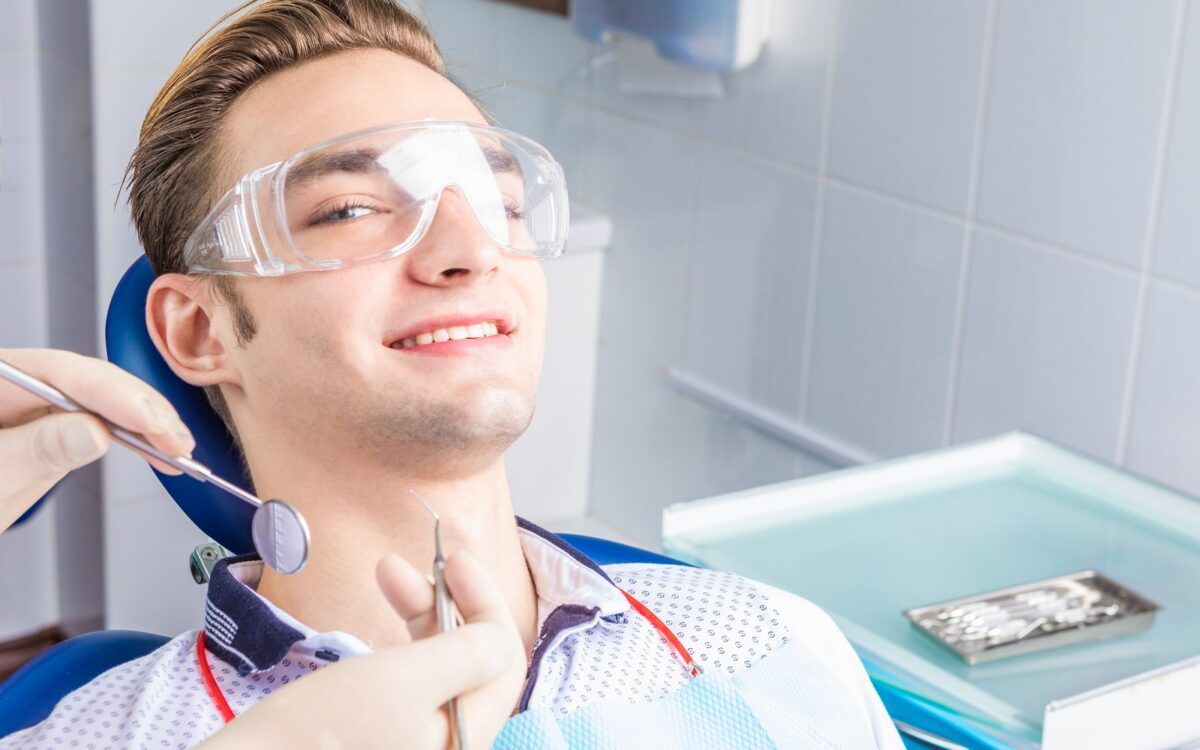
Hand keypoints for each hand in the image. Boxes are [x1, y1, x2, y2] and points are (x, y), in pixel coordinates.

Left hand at [0, 348, 194, 532]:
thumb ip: (38, 450)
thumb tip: (95, 432)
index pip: (61, 372)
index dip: (117, 394)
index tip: (154, 422)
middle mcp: (12, 383)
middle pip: (87, 381)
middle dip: (138, 409)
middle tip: (176, 440)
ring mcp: (29, 403)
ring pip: (98, 400)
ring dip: (143, 423)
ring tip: (176, 447)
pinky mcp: (44, 425)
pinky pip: (94, 420)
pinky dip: (128, 436)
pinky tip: (156, 447)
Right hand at [198, 551, 525, 748]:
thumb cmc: (321, 732)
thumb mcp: (405, 680)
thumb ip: (468, 654)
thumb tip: (502, 636)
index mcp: (465, 739)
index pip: (504, 660)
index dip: (485, 602)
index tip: (454, 558)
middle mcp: (446, 748)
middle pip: (472, 663)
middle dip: (445, 603)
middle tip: (405, 565)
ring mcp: (412, 747)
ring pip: (439, 669)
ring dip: (421, 615)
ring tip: (385, 572)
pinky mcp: (379, 743)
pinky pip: (411, 687)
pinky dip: (401, 647)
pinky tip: (377, 627)